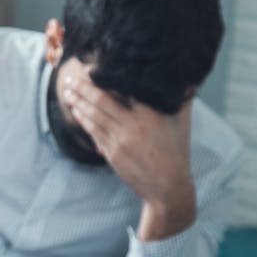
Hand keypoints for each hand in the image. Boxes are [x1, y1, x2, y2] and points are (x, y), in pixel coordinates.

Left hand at [65, 72, 196, 240]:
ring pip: (93, 116)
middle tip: (70, 77)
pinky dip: (82, 119)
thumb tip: (189, 80)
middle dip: (82, 88)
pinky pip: (93, 131)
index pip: (122, 89)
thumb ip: (183, 100)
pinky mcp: (111, 153)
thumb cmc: (176, 152)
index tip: (88, 69)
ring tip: (67, 91)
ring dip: (78, 102)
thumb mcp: (182, 123)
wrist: (167, 187)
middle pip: (101, 101)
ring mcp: (120, 140)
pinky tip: (75, 110)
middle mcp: (133, 125)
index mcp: (151, 114)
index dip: (102, 78)